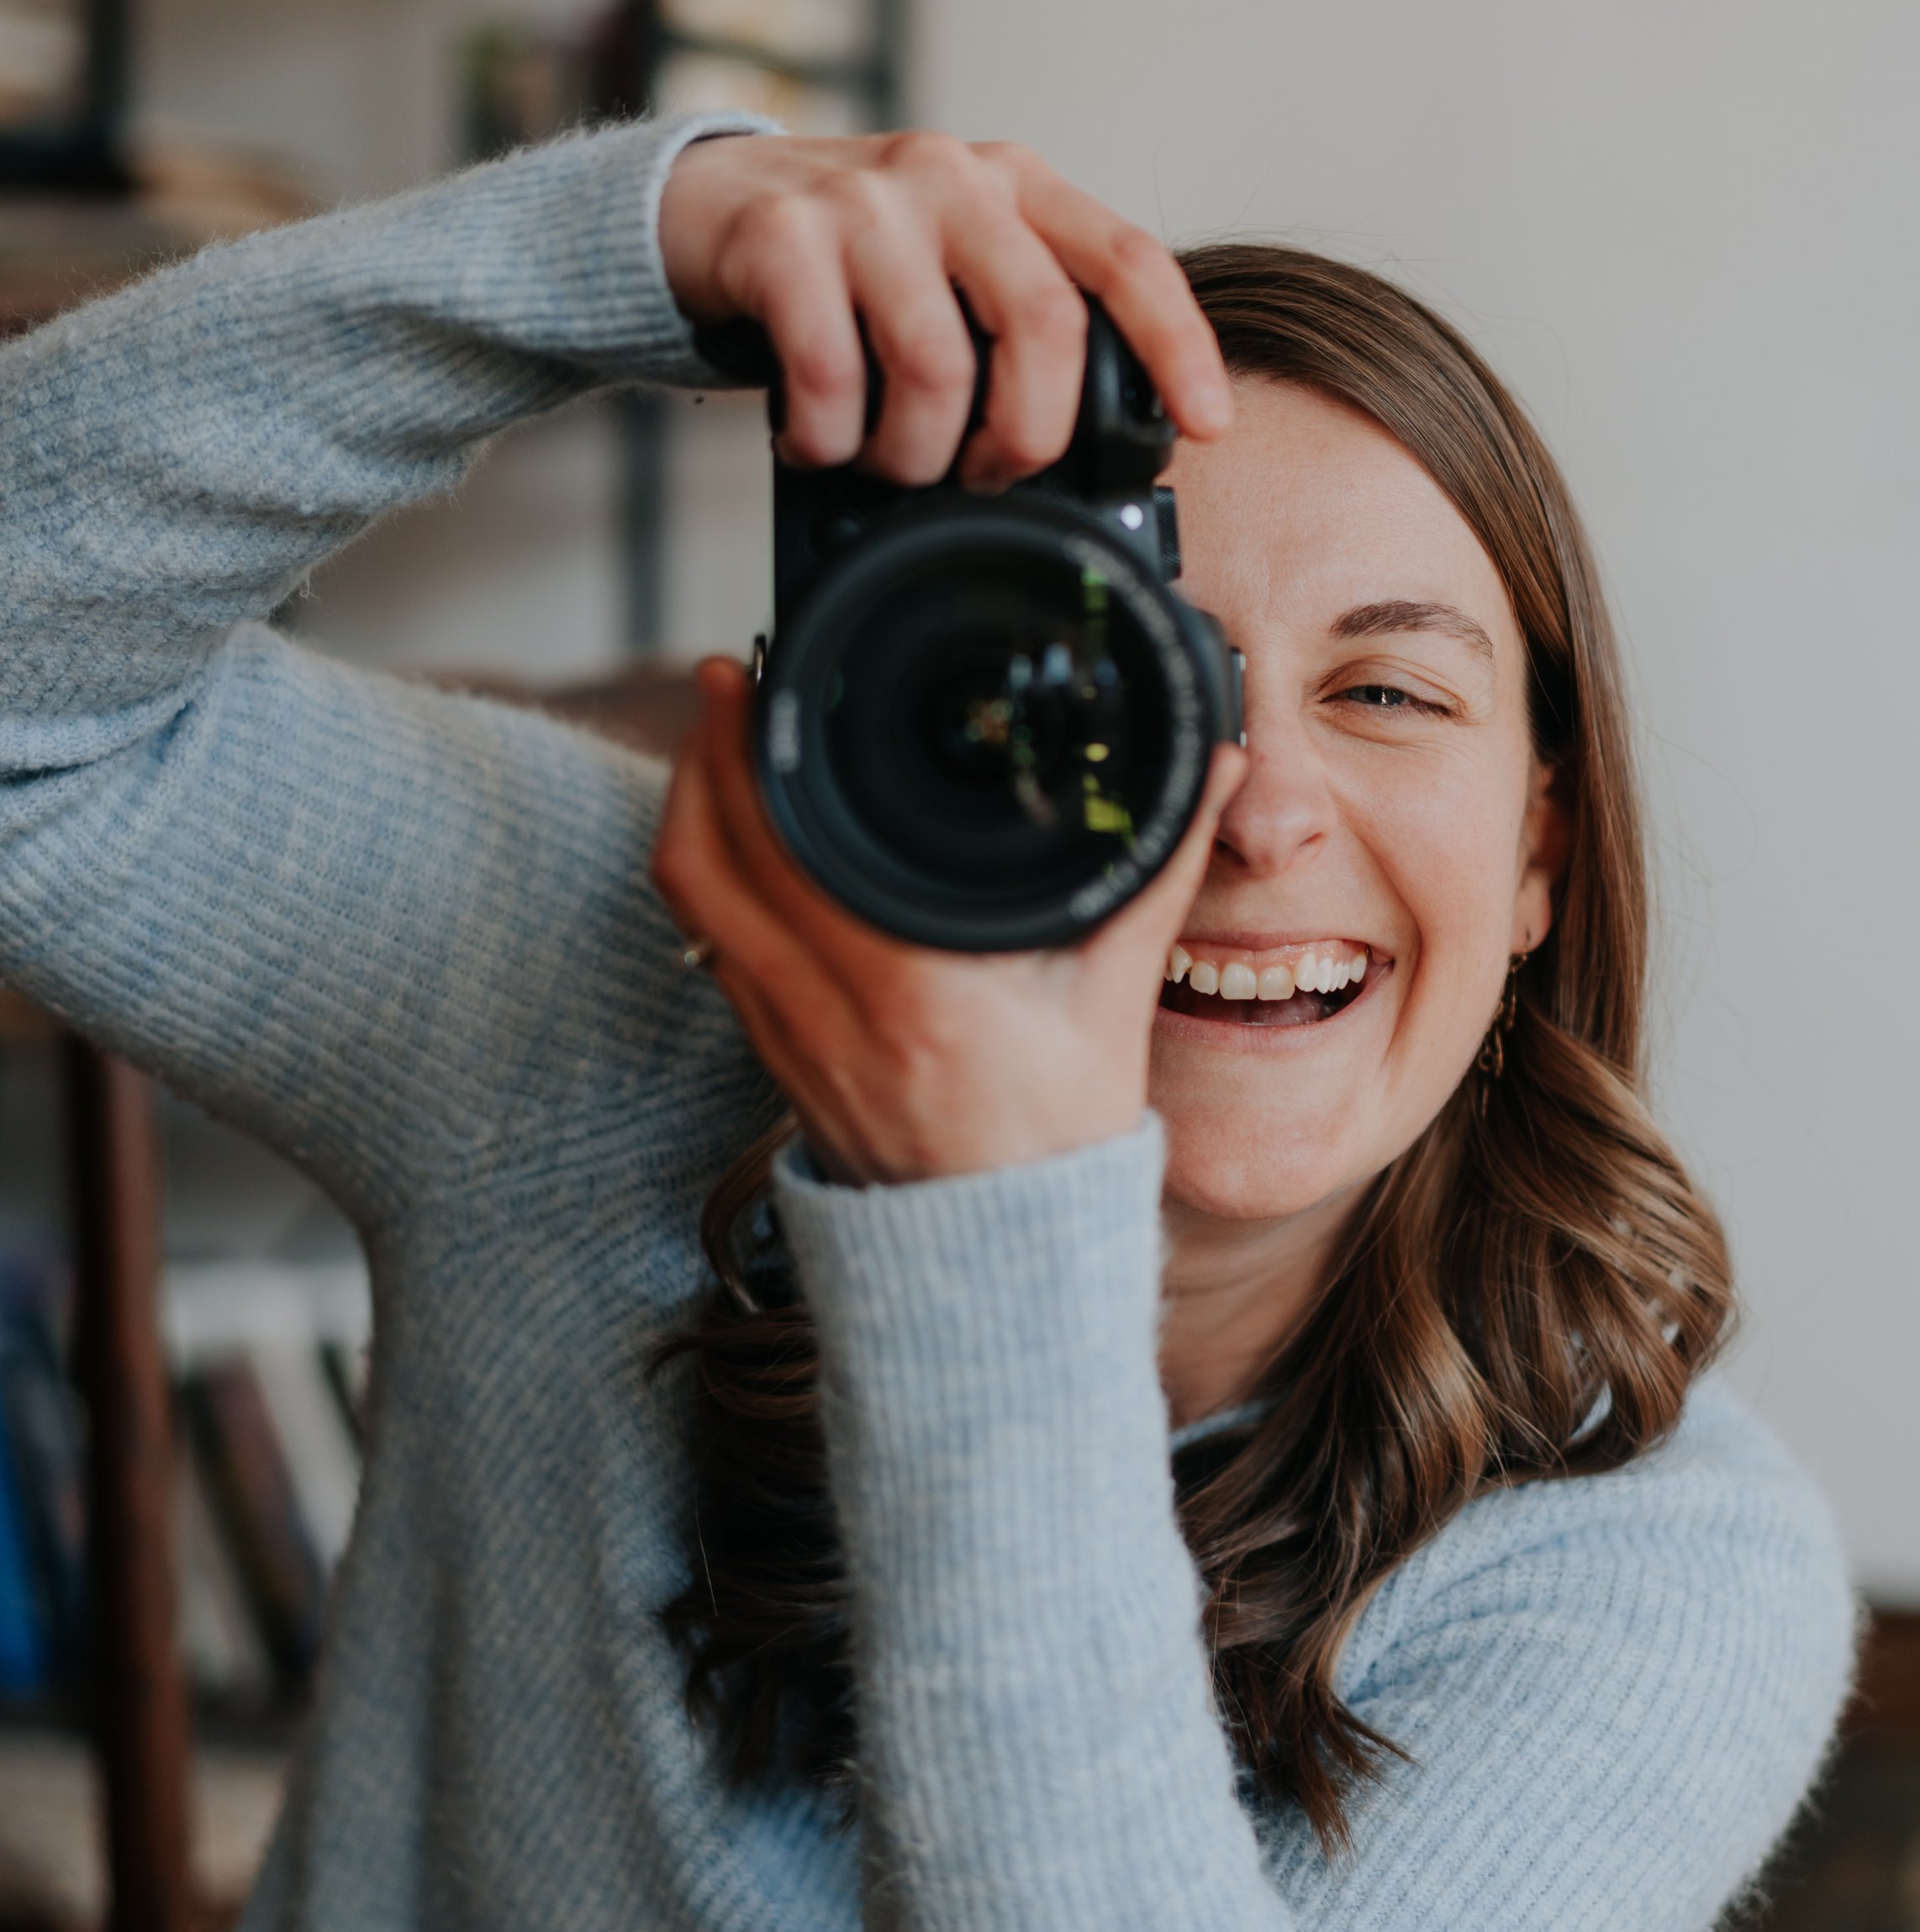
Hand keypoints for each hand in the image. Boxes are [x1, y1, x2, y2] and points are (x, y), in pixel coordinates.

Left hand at [652, 660, 1246, 1186]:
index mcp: (908, 987)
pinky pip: (710, 943)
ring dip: (692, 809)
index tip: (757, 676)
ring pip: (694, 899)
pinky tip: (737, 832)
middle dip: (706, 754)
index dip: (753, 749)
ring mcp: (784, 1037)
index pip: (791, 844)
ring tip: (719, 739)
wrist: (1000, 1255)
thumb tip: (1215, 769)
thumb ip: (1155, 875)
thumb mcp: (1113, 999)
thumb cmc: (1057, 1137)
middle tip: (726, 682)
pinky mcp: (772, 1055)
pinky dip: (708, 874)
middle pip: (710, 857)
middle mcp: (825, 1010)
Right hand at [658, 130, 1232, 486]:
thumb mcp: (953, 264)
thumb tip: (1083, 456)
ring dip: (913, 455)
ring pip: (935, 367)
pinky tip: (815, 441)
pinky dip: (828, 440)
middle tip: (988, 476)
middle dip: (1028, 435)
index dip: (1178, 348)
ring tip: (885, 464)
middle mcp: (951, 179)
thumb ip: (1017, 321)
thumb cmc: (849, 261)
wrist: (698, 203)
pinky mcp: (781, 238)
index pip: (1127, 260)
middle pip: (1044, 325)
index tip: (1206, 426)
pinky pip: (830, 376)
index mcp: (1016, 186)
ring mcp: (864, 203)